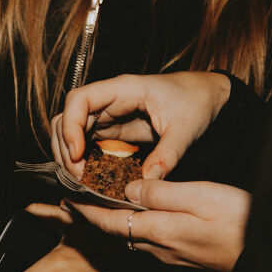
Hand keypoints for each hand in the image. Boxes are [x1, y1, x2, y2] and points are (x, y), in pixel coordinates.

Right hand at [54, 71, 231, 180]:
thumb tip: (148, 182)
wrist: (206, 97)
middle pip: (67, 118)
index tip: (77, 154)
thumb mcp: (185, 129)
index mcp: (124, 89)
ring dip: (71, 157)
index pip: (79, 99)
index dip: (70, 126)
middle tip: (79, 178)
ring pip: (72, 133)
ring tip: (83, 182)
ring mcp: (108, 116)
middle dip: (65, 148)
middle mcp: (109, 100)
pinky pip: (87, 145)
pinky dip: (84, 162)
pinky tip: (92, 180)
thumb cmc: (196, 102)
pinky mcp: (113, 131)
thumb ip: (168, 155)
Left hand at [70, 177, 249, 271]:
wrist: (271, 254)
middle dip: (96, 214)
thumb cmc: (240, 222)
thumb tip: (128, 190)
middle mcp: (160, 249)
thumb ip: (160, 193)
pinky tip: (144, 215)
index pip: (108, 222)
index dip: (84, 209)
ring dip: (117, 220)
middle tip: (79, 194)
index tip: (65, 196)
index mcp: (158, 231)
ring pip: (136, 235)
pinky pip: (154, 240)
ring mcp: (174, 256)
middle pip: (118, 231)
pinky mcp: (188, 258)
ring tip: (106, 201)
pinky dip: (139, 225)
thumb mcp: (198, 196)